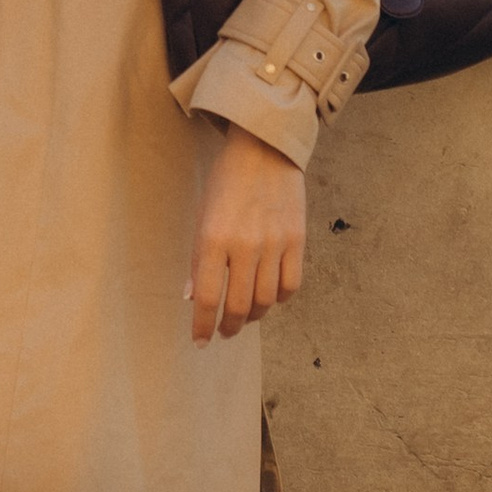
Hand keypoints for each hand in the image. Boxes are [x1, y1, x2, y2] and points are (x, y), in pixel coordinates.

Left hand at [189, 122, 305, 342]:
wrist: (265, 149)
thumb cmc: (226, 182)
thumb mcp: (202, 214)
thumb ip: (199, 259)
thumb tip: (194, 298)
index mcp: (214, 238)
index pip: (207, 298)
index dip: (203, 326)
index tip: (200, 342)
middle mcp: (245, 245)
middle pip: (238, 306)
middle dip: (228, 327)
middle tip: (224, 332)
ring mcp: (274, 244)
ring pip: (266, 301)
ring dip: (253, 316)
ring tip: (245, 316)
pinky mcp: (297, 241)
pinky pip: (290, 285)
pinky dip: (279, 299)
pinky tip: (269, 297)